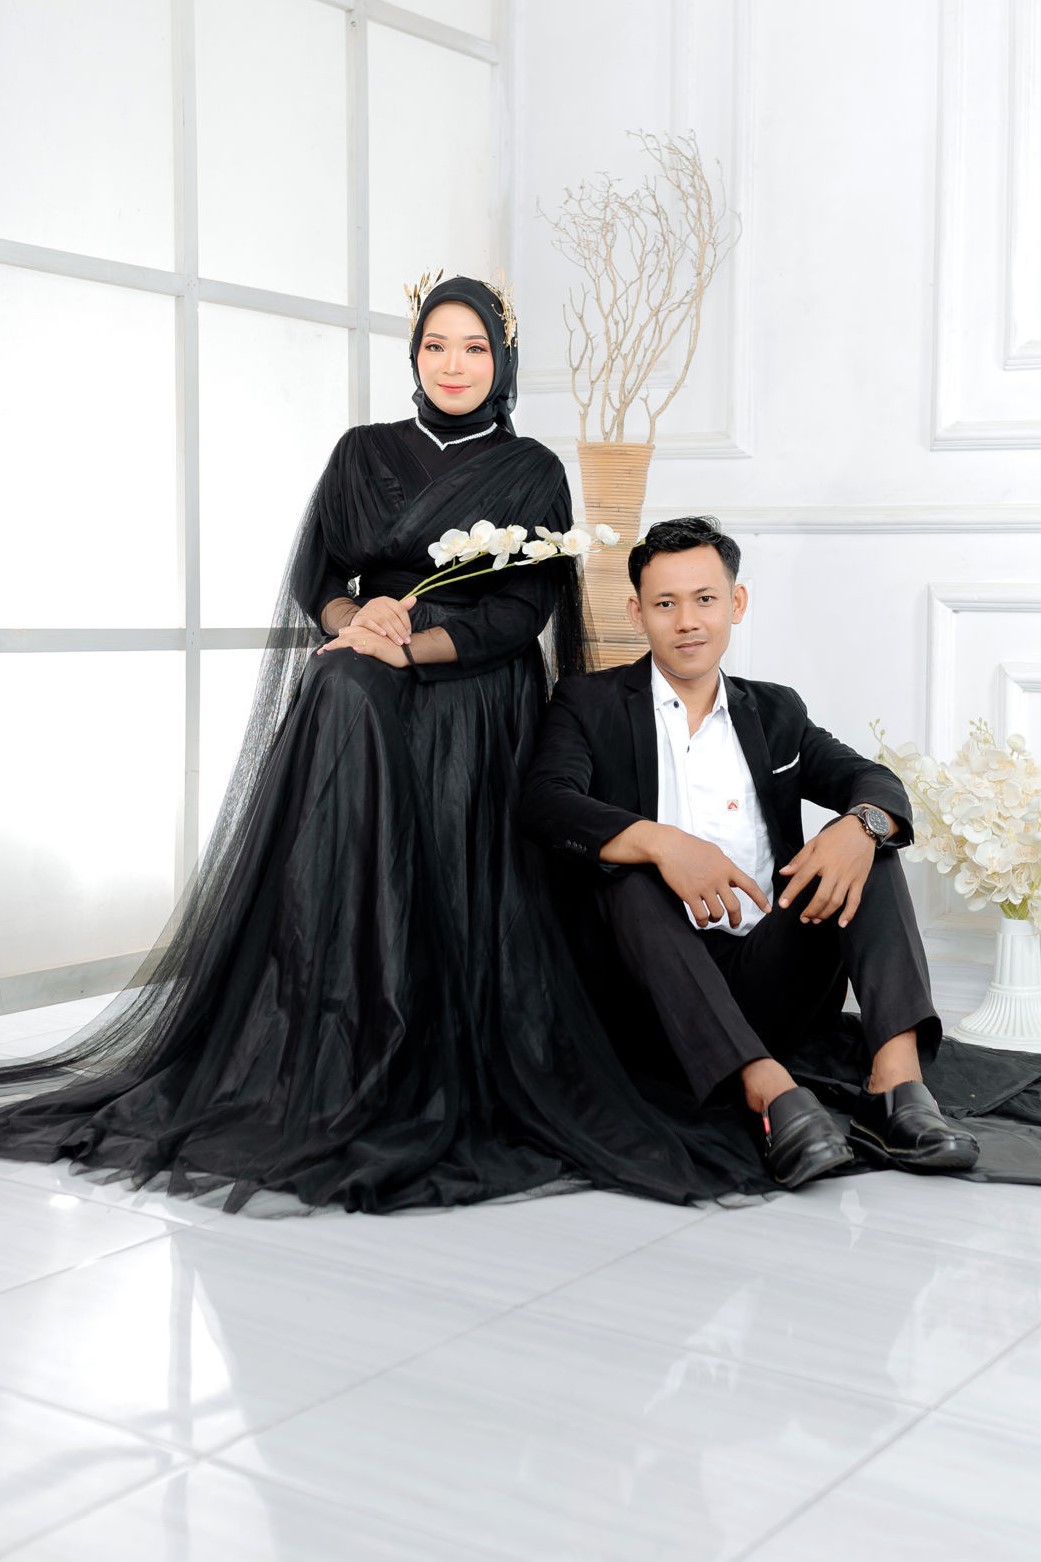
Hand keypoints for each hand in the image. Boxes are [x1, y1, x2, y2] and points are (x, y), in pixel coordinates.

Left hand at [316, 624, 407, 666]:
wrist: (407, 650)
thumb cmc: (392, 649)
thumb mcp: (377, 647)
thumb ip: (365, 645)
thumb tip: (353, 647)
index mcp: (366, 635)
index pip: (348, 636)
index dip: (336, 642)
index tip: (324, 649)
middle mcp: (367, 636)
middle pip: (347, 639)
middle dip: (334, 645)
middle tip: (321, 651)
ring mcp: (373, 641)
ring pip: (353, 642)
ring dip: (341, 645)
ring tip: (329, 649)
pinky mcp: (379, 647)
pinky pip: (368, 647)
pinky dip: (361, 648)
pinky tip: (353, 649)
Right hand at [350, 595, 415, 645]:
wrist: (359, 623)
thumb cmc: (378, 618)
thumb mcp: (390, 612)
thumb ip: (402, 607)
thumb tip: (414, 598)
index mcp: (386, 600)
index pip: (400, 609)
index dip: (406, 622)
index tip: (409, 633)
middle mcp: (376, 602)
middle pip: (392, 616)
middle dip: (401, 630)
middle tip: (406, 641)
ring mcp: (367, 609)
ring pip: (383, 621)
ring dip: (392, 633)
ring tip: (399, 642)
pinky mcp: (360, 617)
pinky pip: (369, 623)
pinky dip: (377, 629)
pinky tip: (383, 635)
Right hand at [652, 827, 771, 929]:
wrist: (669, 846)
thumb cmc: (690, 847)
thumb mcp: (714, 853)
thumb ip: (726, 867)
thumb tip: (734, 882)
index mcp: (727, 867)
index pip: (749, 885)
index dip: (760, 899)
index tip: (767, 909)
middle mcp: (718, 878)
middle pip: (734, 906)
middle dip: (736, 919)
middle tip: (735, 924)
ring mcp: (704, 887)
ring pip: (718, 913)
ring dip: (716, 919)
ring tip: (712, 918)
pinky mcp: (689, 894)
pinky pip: (700, 915)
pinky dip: (703, 922)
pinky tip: (702, 921)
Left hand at [778, 816, 874, 925]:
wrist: (862, 829)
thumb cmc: (837, 835)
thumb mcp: (814, 842)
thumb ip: (799, 859)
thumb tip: (784, 872)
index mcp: (820, 859)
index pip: (801, 878)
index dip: (791, 893)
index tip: (783, 904)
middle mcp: (834, 869)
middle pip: (821, 896)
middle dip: (810, 910)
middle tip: (803, 918)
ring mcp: (848, 876)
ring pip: (836, 901)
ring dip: (825, 913)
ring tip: (815, 919)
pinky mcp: (859, 880)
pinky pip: (855, 901)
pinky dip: (849, 914)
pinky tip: (841, 923)